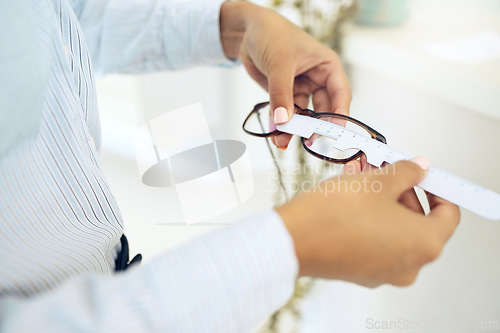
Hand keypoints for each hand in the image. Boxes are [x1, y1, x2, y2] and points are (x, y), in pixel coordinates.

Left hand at [219, 2, 350, 148]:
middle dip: (313, 126)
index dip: (339, 114)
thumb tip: (283, 121)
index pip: (340, 94)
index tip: (334, 132)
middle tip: (306, 141)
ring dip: (293, 128)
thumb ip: (281, 94)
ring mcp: (300, 87)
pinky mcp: (284, 94)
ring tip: (282, 141)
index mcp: (327, 67)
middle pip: (322, 109)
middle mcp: (317, 79)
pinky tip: (274, 133)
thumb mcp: (279, 64)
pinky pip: (286, 112)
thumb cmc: (272, 35)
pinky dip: (280, 123)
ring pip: (302, 114)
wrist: (247, 31)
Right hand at [276, 157, 459, 286]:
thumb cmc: (335, 215)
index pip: (448, 214)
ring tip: (360, 175)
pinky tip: (350, 195)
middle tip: (383, 169)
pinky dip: (369, 218)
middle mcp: (410, 264)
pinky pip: (375, 240)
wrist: (292, 240)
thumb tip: (419, 168)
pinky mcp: (362, 271)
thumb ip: (406, 172)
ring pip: (392, 228)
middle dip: (400, 189)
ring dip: (381, 200)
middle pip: (418, 220)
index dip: (437, 188)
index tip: (423, 175)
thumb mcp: (376, 181)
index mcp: (424, 243)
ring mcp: (385, 271)